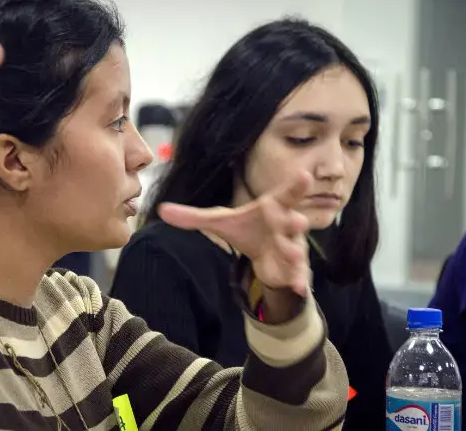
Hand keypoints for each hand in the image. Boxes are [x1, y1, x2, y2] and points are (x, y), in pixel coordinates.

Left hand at [158, 171, 311, 298]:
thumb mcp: (220, 221)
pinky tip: (299, 289)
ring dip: (295, 253)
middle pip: (293, 221)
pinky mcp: (294, 269)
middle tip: (297, 221)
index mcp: (271, 208)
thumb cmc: (247, 228)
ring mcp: (293, 247)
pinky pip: (299, 275)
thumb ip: (193, 216)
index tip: (304, 176)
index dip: (295, 185)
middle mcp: (287, 225)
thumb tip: (161, 210)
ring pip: (297, 249)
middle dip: (295, 222)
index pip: (284, 194)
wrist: (265, 253)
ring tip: (292, 256)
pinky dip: (299, 282)